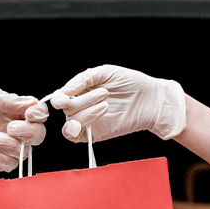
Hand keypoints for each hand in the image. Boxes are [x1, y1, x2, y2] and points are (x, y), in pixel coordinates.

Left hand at [0, 83, 47, 171]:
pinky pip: (9, 165)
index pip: (36, 113)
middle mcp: (7, 127)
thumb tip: (30, 103)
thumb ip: (4, 100)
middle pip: (36, 135)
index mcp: (8, 108)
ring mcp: (0, 145)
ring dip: (15, 145)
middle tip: (11, 127)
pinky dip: (5, 157)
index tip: (29, 113)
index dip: (38, 114)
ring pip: (25, 152)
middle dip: (30, 132)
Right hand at [50, 65, 185, 142]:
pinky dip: (74, 130)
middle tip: (105, 94)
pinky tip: (86, 124)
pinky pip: (74, 136)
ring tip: (106, 105)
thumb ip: (85, 78)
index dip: (60, 97)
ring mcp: (86, 120)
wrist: (149, 101)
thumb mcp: (106, 72)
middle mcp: (81, 105)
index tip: (67, 97)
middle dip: (83, 101)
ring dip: (86, 112)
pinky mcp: (92, 134)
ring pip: (71, 120)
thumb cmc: (130, 83)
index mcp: (81, 90)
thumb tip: (66, 90)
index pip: (61, 96)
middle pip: (67, 108)